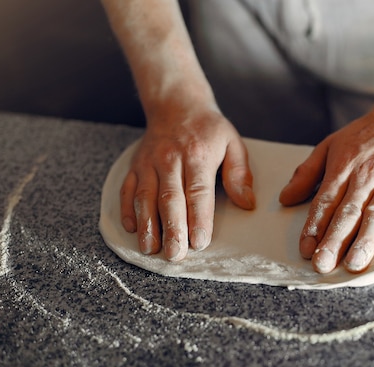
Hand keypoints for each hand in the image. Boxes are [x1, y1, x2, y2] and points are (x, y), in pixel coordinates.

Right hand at [119, 106, 254, 260]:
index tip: (200, 241)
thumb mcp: (232, 143)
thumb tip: (246, 203)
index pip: (198, 191)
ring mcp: (149, 163)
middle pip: (170, 198)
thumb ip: (240, 174)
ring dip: (147, 225)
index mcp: (197, 155)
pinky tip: (132, 228)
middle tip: (175, 254)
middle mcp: (170, 159)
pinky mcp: (135, 165)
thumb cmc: (208, 130)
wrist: (176, 104)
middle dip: (172, 229)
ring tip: (150, 249)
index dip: (199, 218)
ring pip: (145, 197)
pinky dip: (127, 209)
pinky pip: (127, 189)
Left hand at [279, 105, 373, 272]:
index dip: (315, 226)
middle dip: (335, 240)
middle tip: (323, 264)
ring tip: (354, 264)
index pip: (326, 201)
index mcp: (343, 166)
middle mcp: (367, 174)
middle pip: (349, 212)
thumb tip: (284, 199)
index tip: (306, 249)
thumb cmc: (366, 135)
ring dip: (365, 240)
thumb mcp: (330, 146)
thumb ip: (307, 174)